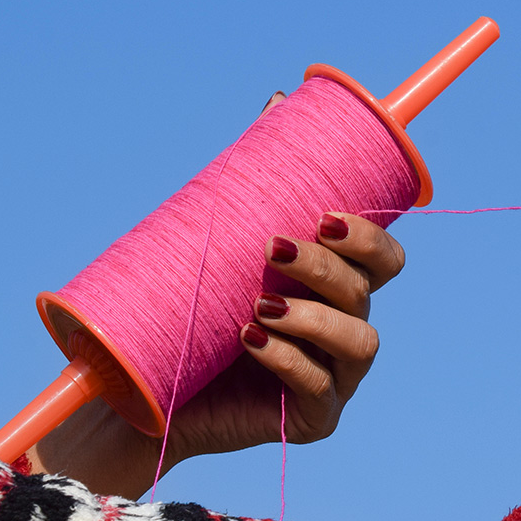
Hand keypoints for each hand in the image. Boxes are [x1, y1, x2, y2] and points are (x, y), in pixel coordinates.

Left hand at [27, 91, 406, 497]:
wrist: (138, 393)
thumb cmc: (185, 313)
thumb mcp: (217, 243)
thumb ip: (255, 182)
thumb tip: (279, 100)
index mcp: (334, 289)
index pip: (382, 259)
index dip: (368, 237)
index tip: (324, 216)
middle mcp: (343, 329)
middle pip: (369, 291)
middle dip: (330, 266)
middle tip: (273, 249)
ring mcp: (335, 378)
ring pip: (359, 339)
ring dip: (315, 315)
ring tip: (259, 304)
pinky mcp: (312, 419)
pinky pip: (320, 388)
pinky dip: (289, 361)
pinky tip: (252, 341)